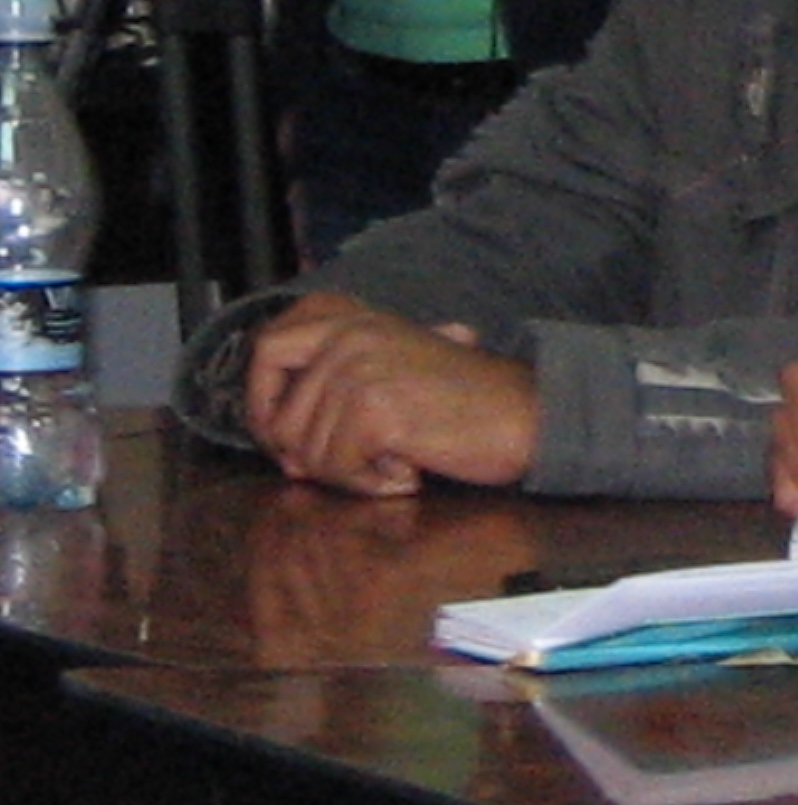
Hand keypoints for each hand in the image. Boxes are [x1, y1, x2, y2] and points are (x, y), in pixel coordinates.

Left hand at [243, 293, 537, 495]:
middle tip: (342, 467)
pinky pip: (338, 468)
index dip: (261, 398)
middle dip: (298, 454)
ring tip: (397, 462)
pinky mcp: (375, 411)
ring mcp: (360, 372)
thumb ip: (346, 376)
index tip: (282, 434)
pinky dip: (370, 484)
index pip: (269, 346)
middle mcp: (351, 337)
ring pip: (307, 452)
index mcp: (355, 321)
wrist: (527, 414)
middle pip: (278, 415)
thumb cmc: (471, 399)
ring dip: (348, 474)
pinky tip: (408, 470)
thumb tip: (282, 436)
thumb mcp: (401, 364)